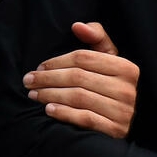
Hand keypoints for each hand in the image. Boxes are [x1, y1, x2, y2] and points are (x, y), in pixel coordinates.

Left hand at [23, 22, 139, 137]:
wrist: (117, 123)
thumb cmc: (107, 87)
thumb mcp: (107, 60)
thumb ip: (96, 37)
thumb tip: (77, 26)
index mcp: (127, 68)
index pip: (84, 58)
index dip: (57, 61)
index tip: (39, 67)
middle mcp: (128, 89)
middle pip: (79, 78)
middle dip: (49, 78)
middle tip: (28, 81)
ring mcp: (123, 111)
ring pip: (78, 97)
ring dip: (50, 95)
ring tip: (34, 94)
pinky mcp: (114, 130)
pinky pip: (84, 118)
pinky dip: (63, 113)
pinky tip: (48, 109)